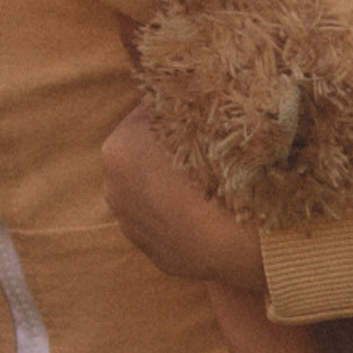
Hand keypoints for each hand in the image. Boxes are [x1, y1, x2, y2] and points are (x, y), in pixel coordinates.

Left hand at [101, 104, 267, 289]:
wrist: (239, 239)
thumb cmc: (221, 172)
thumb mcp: (199, 122)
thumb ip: (181, 109)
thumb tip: (181, 96)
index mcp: (119, 149)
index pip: (145, 117)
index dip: (173, 114)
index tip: (198, 118)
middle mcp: (114, 189)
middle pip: (142, 159)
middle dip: (166, 154)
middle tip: (206, 152)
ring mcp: (132, 228)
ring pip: (152, 196)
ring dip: (172, 189)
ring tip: (210, 187)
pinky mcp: (155, 256)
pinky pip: (168, 227)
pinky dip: (182, 220)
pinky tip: (209, 216)